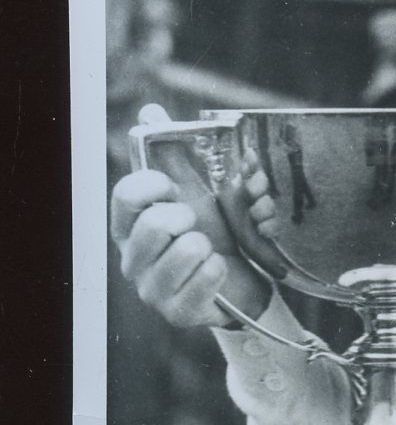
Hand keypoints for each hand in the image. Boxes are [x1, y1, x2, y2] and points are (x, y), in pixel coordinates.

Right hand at [110, 107, 272, 328]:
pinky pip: (203, 280)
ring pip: (184, 251)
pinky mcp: (176, 313)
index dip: (155, 184)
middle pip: (154, 224)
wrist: (241, 281)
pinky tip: (218, 269)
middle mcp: (132, 260)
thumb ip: (170, 155)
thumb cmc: (211, 233)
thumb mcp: (192, 193)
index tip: (175, 187)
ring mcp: (151, 290)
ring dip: (207, 245)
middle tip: (197, 223)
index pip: (126, 195)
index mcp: (128, 227)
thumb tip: (150, 111)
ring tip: (209, 250)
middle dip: (187, 216)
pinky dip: (218, 270)